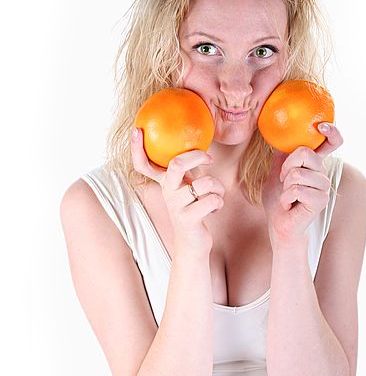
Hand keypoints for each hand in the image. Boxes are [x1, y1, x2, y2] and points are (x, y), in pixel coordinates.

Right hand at [131, 128, 223, 255]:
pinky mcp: (188, 219)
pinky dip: (220, 202)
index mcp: (165, 184)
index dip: (137, 149)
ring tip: (216, 195)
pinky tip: (214, 209)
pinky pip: (212, 200)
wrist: (192, 244)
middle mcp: (167, 193)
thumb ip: (187, 170)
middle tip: (209, 158)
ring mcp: (176, 206)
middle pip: (176, 164)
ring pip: (205, 183)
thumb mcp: (187, 188)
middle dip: (197, 156)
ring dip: (218, 188)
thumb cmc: (194, 210)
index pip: (144, 165)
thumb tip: (197, 145)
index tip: (136, 130)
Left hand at [262, 123, 342, 246]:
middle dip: (286, 167)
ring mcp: (324, 187)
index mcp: (315, 164)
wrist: (280, 225)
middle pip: (305, 153)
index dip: (332, 132)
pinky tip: (290, 205)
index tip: (322, 126)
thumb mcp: (276, 171)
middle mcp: (323, 173)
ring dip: (285, 186)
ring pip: (297, 173)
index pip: (332, 143)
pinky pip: (297, 189)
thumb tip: (278, 133)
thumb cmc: (279, 200)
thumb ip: (281, 154)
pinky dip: (286, 198)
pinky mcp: (321, 200)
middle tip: (285, 182)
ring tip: (288, 196)